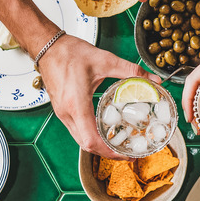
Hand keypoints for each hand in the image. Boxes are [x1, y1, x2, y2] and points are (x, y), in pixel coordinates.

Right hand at [37, 34, 159, 158]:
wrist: (47, 46)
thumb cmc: (69, 53)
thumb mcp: (105, 60)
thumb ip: (131, 71)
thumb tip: (153, 80)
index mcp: (77, 105)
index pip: (92, 140)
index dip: (110, 152)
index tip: (126, 154)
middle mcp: (67, 113)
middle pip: (87, 145)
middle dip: (108, 153)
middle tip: (128, 152)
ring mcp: (62, 113)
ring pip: (81, 139)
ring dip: (100, 146)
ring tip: (119, 144)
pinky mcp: (62, 110)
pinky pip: (77, 130)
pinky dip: (92, 136)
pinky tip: (105, 131)